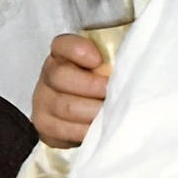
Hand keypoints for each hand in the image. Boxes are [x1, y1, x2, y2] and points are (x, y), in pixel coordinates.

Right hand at [31, 33, 111, 148]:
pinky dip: (86, 132)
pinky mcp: (45, 126)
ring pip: (65, 106)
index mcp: (63, 54)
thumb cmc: (104, 86)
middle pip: (60, 76)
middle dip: (92, 86)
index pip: (63, 45)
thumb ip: (117, 60)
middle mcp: (49, 74)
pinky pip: (64, 130)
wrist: (86, 115)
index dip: (78, 50)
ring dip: (93, 112)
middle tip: (113, 94)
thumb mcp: (109, 68)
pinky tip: (102, 130)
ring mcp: (43, 101)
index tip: (98, 60)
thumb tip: (134, 60)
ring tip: (113, 114)